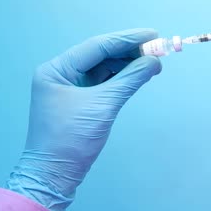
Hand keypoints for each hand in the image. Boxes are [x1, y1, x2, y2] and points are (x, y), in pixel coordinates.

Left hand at [6, 29, 161, 210]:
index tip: (153, 35)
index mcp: (57, 69)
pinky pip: (103, 82)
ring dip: (127, 64)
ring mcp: (69, 87)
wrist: (53, 175)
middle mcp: (61, 74)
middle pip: (100, 54)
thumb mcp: (103, 105)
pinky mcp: (79, 101)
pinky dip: (121, 78)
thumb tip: (154, 62)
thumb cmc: (71, 139)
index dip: (127, 39)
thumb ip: (130, 79)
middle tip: (157, 48)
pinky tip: (139, 74)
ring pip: (103, 67)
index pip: (97, 46)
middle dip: (129, 51)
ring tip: (152, 62)